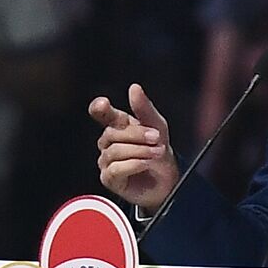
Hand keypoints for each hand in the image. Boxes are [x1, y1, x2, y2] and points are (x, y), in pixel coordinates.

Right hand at [90, 83, 179, 210]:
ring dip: (140, 151)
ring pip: (115, 151)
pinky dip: (134, 165)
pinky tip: (146, 163)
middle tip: (157, 138)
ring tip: (157, 152)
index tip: (103, 104)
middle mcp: (109, 142)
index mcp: (118, 126)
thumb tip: (134, 88)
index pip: (102, 114)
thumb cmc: (160, 151)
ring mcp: (107, 161)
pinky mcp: (109, 178)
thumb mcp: (157, 126)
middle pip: (113, 133)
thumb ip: (144, 108)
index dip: (99, 108)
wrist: (168, 179)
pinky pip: (115, 169)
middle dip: (137, 135)